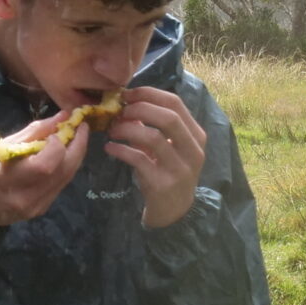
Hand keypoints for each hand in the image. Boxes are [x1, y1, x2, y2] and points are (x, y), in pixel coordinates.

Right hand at [0, 113, 90, 226]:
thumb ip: (31, 134)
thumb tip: (61, 117)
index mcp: (7, 180)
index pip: (43, 166)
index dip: (57, 145)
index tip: (57, 130)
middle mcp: (25, 197)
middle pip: (63, 171)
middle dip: (77, 146)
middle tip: (81, 126)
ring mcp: (36, 206)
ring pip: (67, 177)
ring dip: (75, 155)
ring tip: (75, 136)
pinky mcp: (42, 209)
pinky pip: (60, 184)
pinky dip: (66, 167)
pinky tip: (64, 155)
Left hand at [104, 85, 206, 227]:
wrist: (174, 210)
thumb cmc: (167, 171)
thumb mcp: (167, 146)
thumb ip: (153, 125)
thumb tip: (126, 102)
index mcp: (196, 135)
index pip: (175, 103)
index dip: (148, 94)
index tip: (126, 94)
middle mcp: (193, 150)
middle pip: (168, 117)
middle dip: (139, 109)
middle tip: (118, 112)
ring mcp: (180, 168)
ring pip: (153, 137)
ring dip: (127, 129)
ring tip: (112, 130)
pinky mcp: (163, 184)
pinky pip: (139, 159)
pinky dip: (121, 150)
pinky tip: (109, 148)